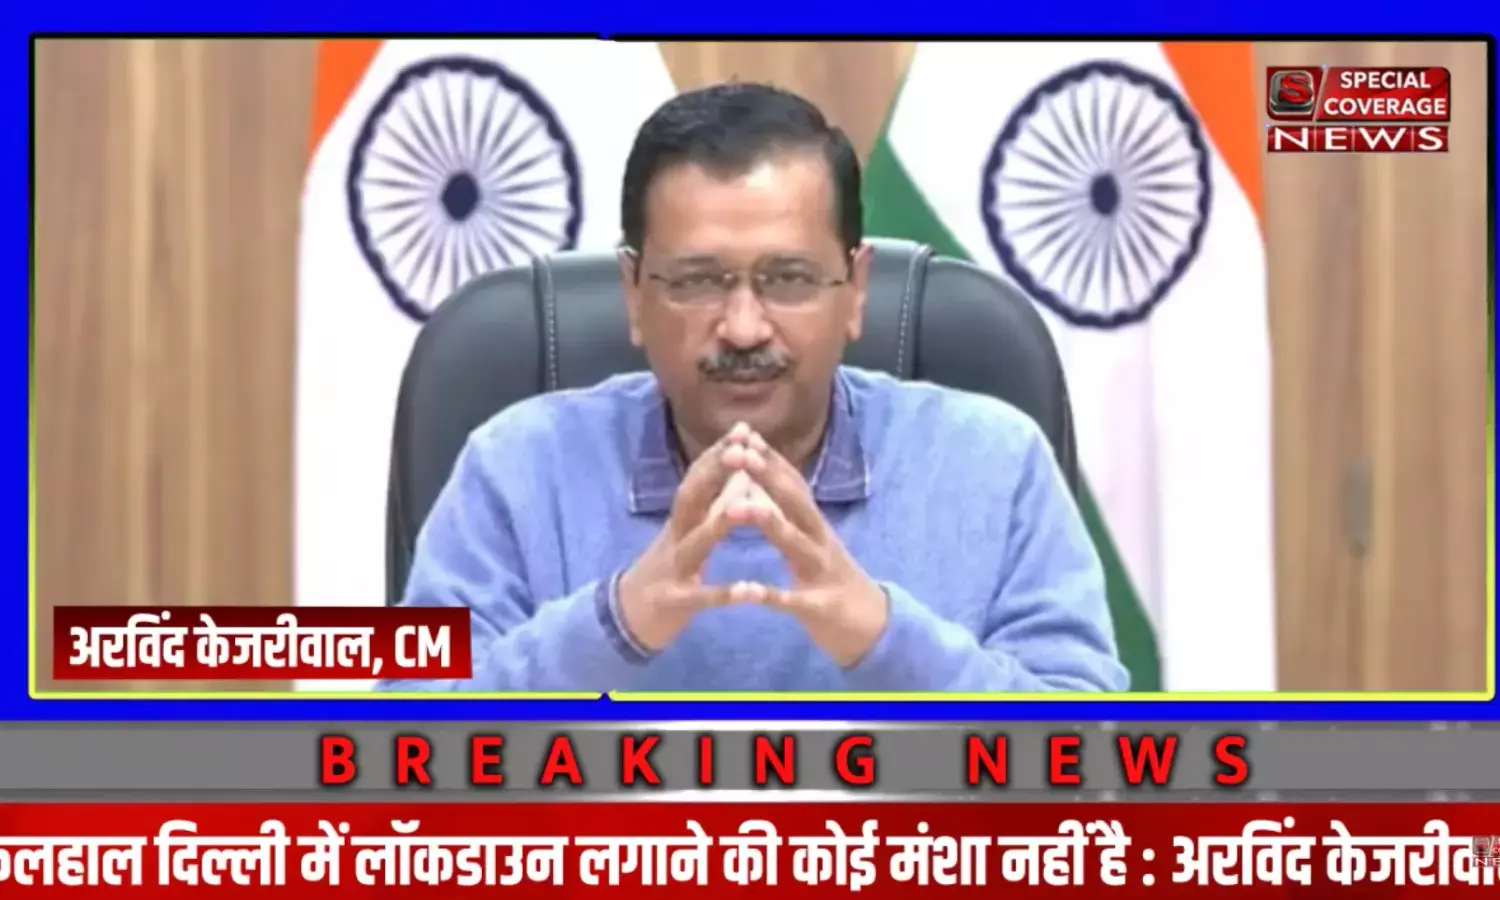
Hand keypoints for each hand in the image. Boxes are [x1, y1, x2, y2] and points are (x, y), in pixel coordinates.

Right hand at [617, 424, 767, 651]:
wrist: (626, 618)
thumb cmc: (668, 570)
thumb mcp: (688, 533)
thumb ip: (712, 504)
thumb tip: (738, 472)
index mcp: (682, 520)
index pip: (698, 479)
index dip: (717, 454)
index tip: (742, 429)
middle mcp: (674, 538)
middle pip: (691, 500)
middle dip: (713, 473)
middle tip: (740, 449)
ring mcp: (671, 569)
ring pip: (693, 544)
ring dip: (717, 526)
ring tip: (743, 509)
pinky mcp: (673, 603)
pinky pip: (700, 598)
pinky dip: (723, 594)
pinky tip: (749, 592)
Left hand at [734, 433, 888, 666]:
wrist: (873, 626)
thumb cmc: (831, 578)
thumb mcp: (813, 539)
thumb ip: (792, 511)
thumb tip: (769, 476)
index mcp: (814, 525)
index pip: (792, 485)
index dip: (771, 459)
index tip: (744, 433)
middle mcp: (821, 541)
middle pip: (795, 504)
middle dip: (767, 477)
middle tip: (739, 453)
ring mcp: (822, 573)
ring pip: (795, 544)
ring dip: (769, 524)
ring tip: (739, 508)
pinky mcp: (819, 607)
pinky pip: (792, 601)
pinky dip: (769, 596)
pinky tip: (746, 591)